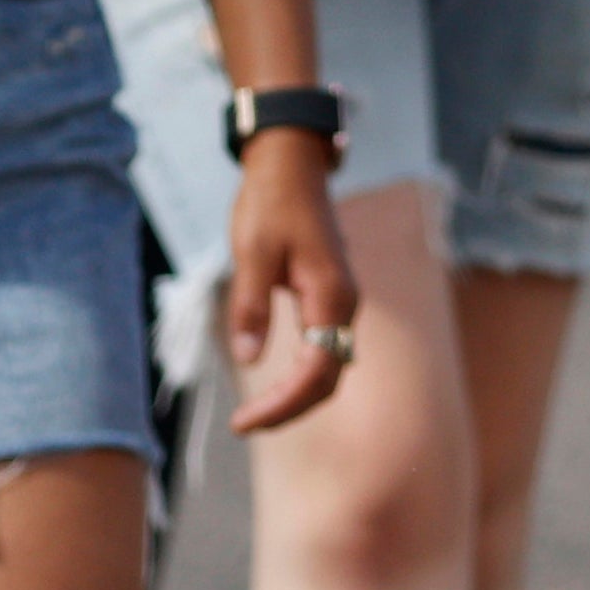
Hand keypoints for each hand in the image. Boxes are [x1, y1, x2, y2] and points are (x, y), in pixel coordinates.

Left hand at [224, 128, 356, 433]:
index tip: (245, 421)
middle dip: (289, 408)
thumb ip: (250, 306)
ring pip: (328, 367)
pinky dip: (300, 373)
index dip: (282, 404)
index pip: (316, 374)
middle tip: (244, 424)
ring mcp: (340, 302)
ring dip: (295, 394)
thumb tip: (248, 359)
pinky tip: (272, 382)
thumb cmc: (270, 202)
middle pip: (327, 380)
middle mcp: (345, 306)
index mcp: (331, 297)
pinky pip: (323, 349)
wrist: (290, 164)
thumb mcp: (251, 253)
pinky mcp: (329, 296)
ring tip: (255, 412)